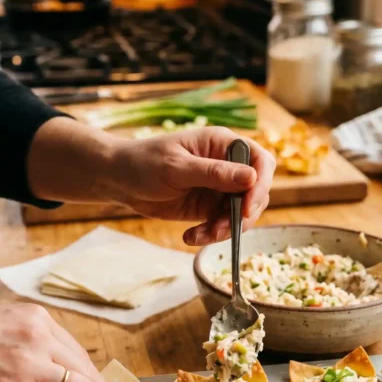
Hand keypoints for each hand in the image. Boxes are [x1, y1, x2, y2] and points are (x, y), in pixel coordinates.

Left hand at [114, 127, 275, 244]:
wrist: (119, 180)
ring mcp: (220, 188)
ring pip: (242, 213)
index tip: (247, 208)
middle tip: (219, 229)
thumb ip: (213, 173)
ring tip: (200, 235)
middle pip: (257, 191)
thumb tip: (252, 177)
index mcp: (222, 144)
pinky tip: (190, 237)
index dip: (261, 184)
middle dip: (243, 214)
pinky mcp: (209, 207)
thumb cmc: (144, 162)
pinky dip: (211, 235)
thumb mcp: (176, 167)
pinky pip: (222, 225)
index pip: (260, 161)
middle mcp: (227, 165)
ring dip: (226, 228)